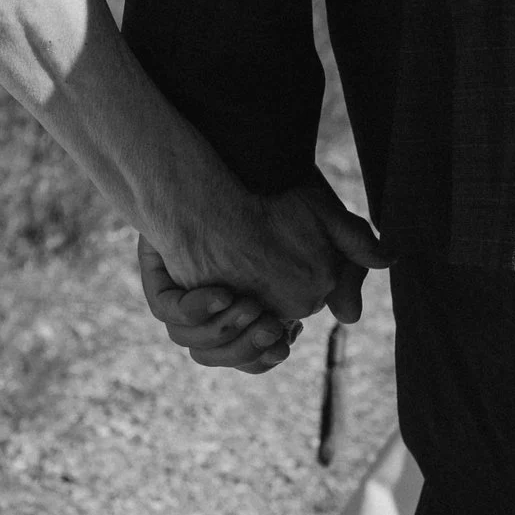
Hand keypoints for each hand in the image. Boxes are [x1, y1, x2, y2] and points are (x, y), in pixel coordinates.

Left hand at [138, 179, 385, 372]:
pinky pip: (168, 308)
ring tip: (250, 308)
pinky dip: (191, 307)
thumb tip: (350, 317)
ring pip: (196, 343)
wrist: (231, 160)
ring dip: (221, 332)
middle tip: (270, 326)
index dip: (270, 353)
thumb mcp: (324, 228)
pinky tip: (220, 293)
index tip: (286, 337)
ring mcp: (186, 299)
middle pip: (228, 354)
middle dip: (246, 346)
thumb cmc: (282, 195)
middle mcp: (215, 312)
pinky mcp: (164, 280)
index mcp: (252, 313)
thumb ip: (347, 270)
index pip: (259, 355)